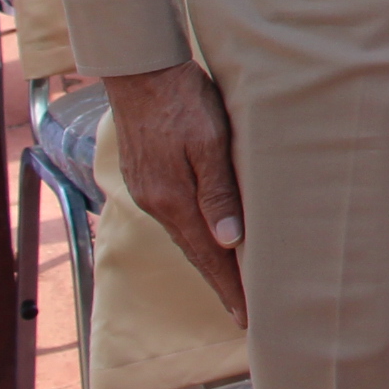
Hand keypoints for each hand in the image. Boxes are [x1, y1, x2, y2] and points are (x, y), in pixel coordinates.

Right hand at [106, 62, 245, 324]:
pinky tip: (209, 235)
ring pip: (186, 234)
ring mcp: (149, 189)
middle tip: (245, 310)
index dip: (229, 287)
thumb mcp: (209, 142)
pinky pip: (177, 215)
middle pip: (195, 252)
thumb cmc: (183, 100)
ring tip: (232, 280)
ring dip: (209, 259)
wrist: (141, 71)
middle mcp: (157, 202)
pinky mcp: (148, 175)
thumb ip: (219, 192)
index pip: (208, 257)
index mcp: (173, 200)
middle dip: (220, 282)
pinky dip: (196, 233)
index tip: (247, 317)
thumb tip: (229, 243)